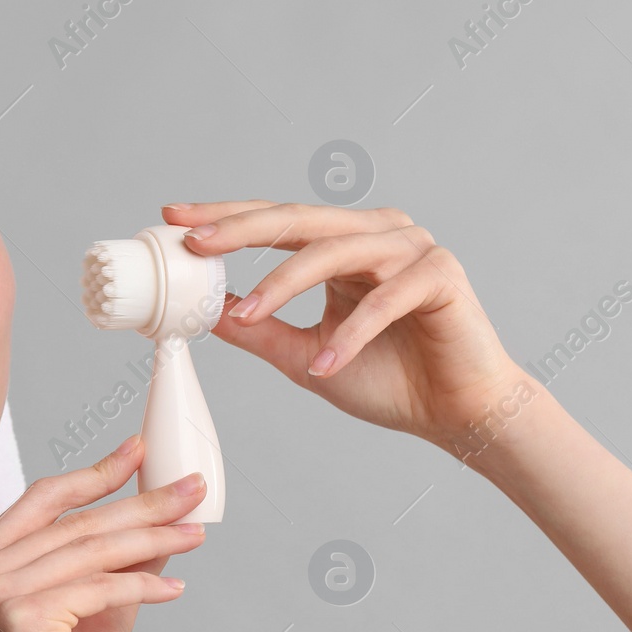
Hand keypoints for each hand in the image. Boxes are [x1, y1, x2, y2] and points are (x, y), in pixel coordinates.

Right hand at [0, 436, 206, 631]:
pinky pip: (97, 587)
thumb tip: (162, 515)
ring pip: (91, 551)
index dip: (95, 473)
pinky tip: (177, 588)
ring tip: (197, 533)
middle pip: (75, 522)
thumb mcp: (98, 611)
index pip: (42, 500)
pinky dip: (143, 584)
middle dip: (142, 502)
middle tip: (190, 487)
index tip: (141, 451)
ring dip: (154, 539)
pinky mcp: (19, 618)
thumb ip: (120, 561)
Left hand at [164, 200, 539, 449]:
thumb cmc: (389, 380)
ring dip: (286, 283)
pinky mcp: (441, 276)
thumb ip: (260, 330)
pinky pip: (385, 299)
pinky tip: (326, 364)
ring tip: (249, 315)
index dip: (225, 218)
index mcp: (344, 243)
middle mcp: (377, 234)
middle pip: (299, 220)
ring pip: (336, 251)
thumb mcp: (304, 357)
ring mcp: (412, 248)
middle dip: (242, 229)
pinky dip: (352, 334)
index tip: (175, 220)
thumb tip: (207, 312)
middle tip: (197, 244)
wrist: (456, 414)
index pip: (276, 221)